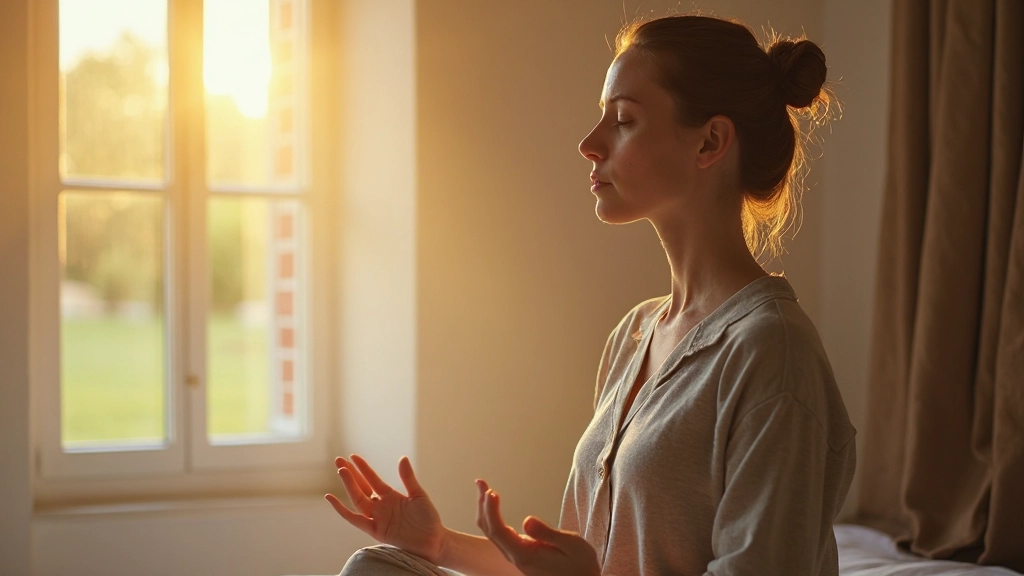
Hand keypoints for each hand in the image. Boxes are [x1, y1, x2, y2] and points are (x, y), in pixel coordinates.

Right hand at [325, 455, 446, 564]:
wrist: (433, 540)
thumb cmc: (428, 518)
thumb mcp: (419, 494)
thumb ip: (408, 478)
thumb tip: (402, 458)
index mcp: (390, 495)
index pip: (372, 479)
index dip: (363, 468)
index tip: (352, 456)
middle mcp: (380, 505)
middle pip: (361, 487)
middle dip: (350, 474)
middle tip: (339, 460)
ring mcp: (377, 517)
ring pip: (357, 499)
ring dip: (349, 485)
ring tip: (341, 470)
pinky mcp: (375, 530)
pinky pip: (355, 520)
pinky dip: (342, 510)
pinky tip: (332, 498)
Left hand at [475, 480, 600, 575]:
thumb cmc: (581, 565)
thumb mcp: (572, 546)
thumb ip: (548, 534)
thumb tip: (526, 520)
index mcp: (526, 555)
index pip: (499, 532)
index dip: (491, 511)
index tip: (491, 492)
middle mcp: (517, 558)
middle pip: (490, 531)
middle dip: (483, 505)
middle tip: (480, 482)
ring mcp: (517, 558)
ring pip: (492, 534)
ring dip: (485, 510)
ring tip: (483, 489)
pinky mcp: (521, 555)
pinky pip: (500, 536)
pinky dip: (493, 518)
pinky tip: (493, 508)